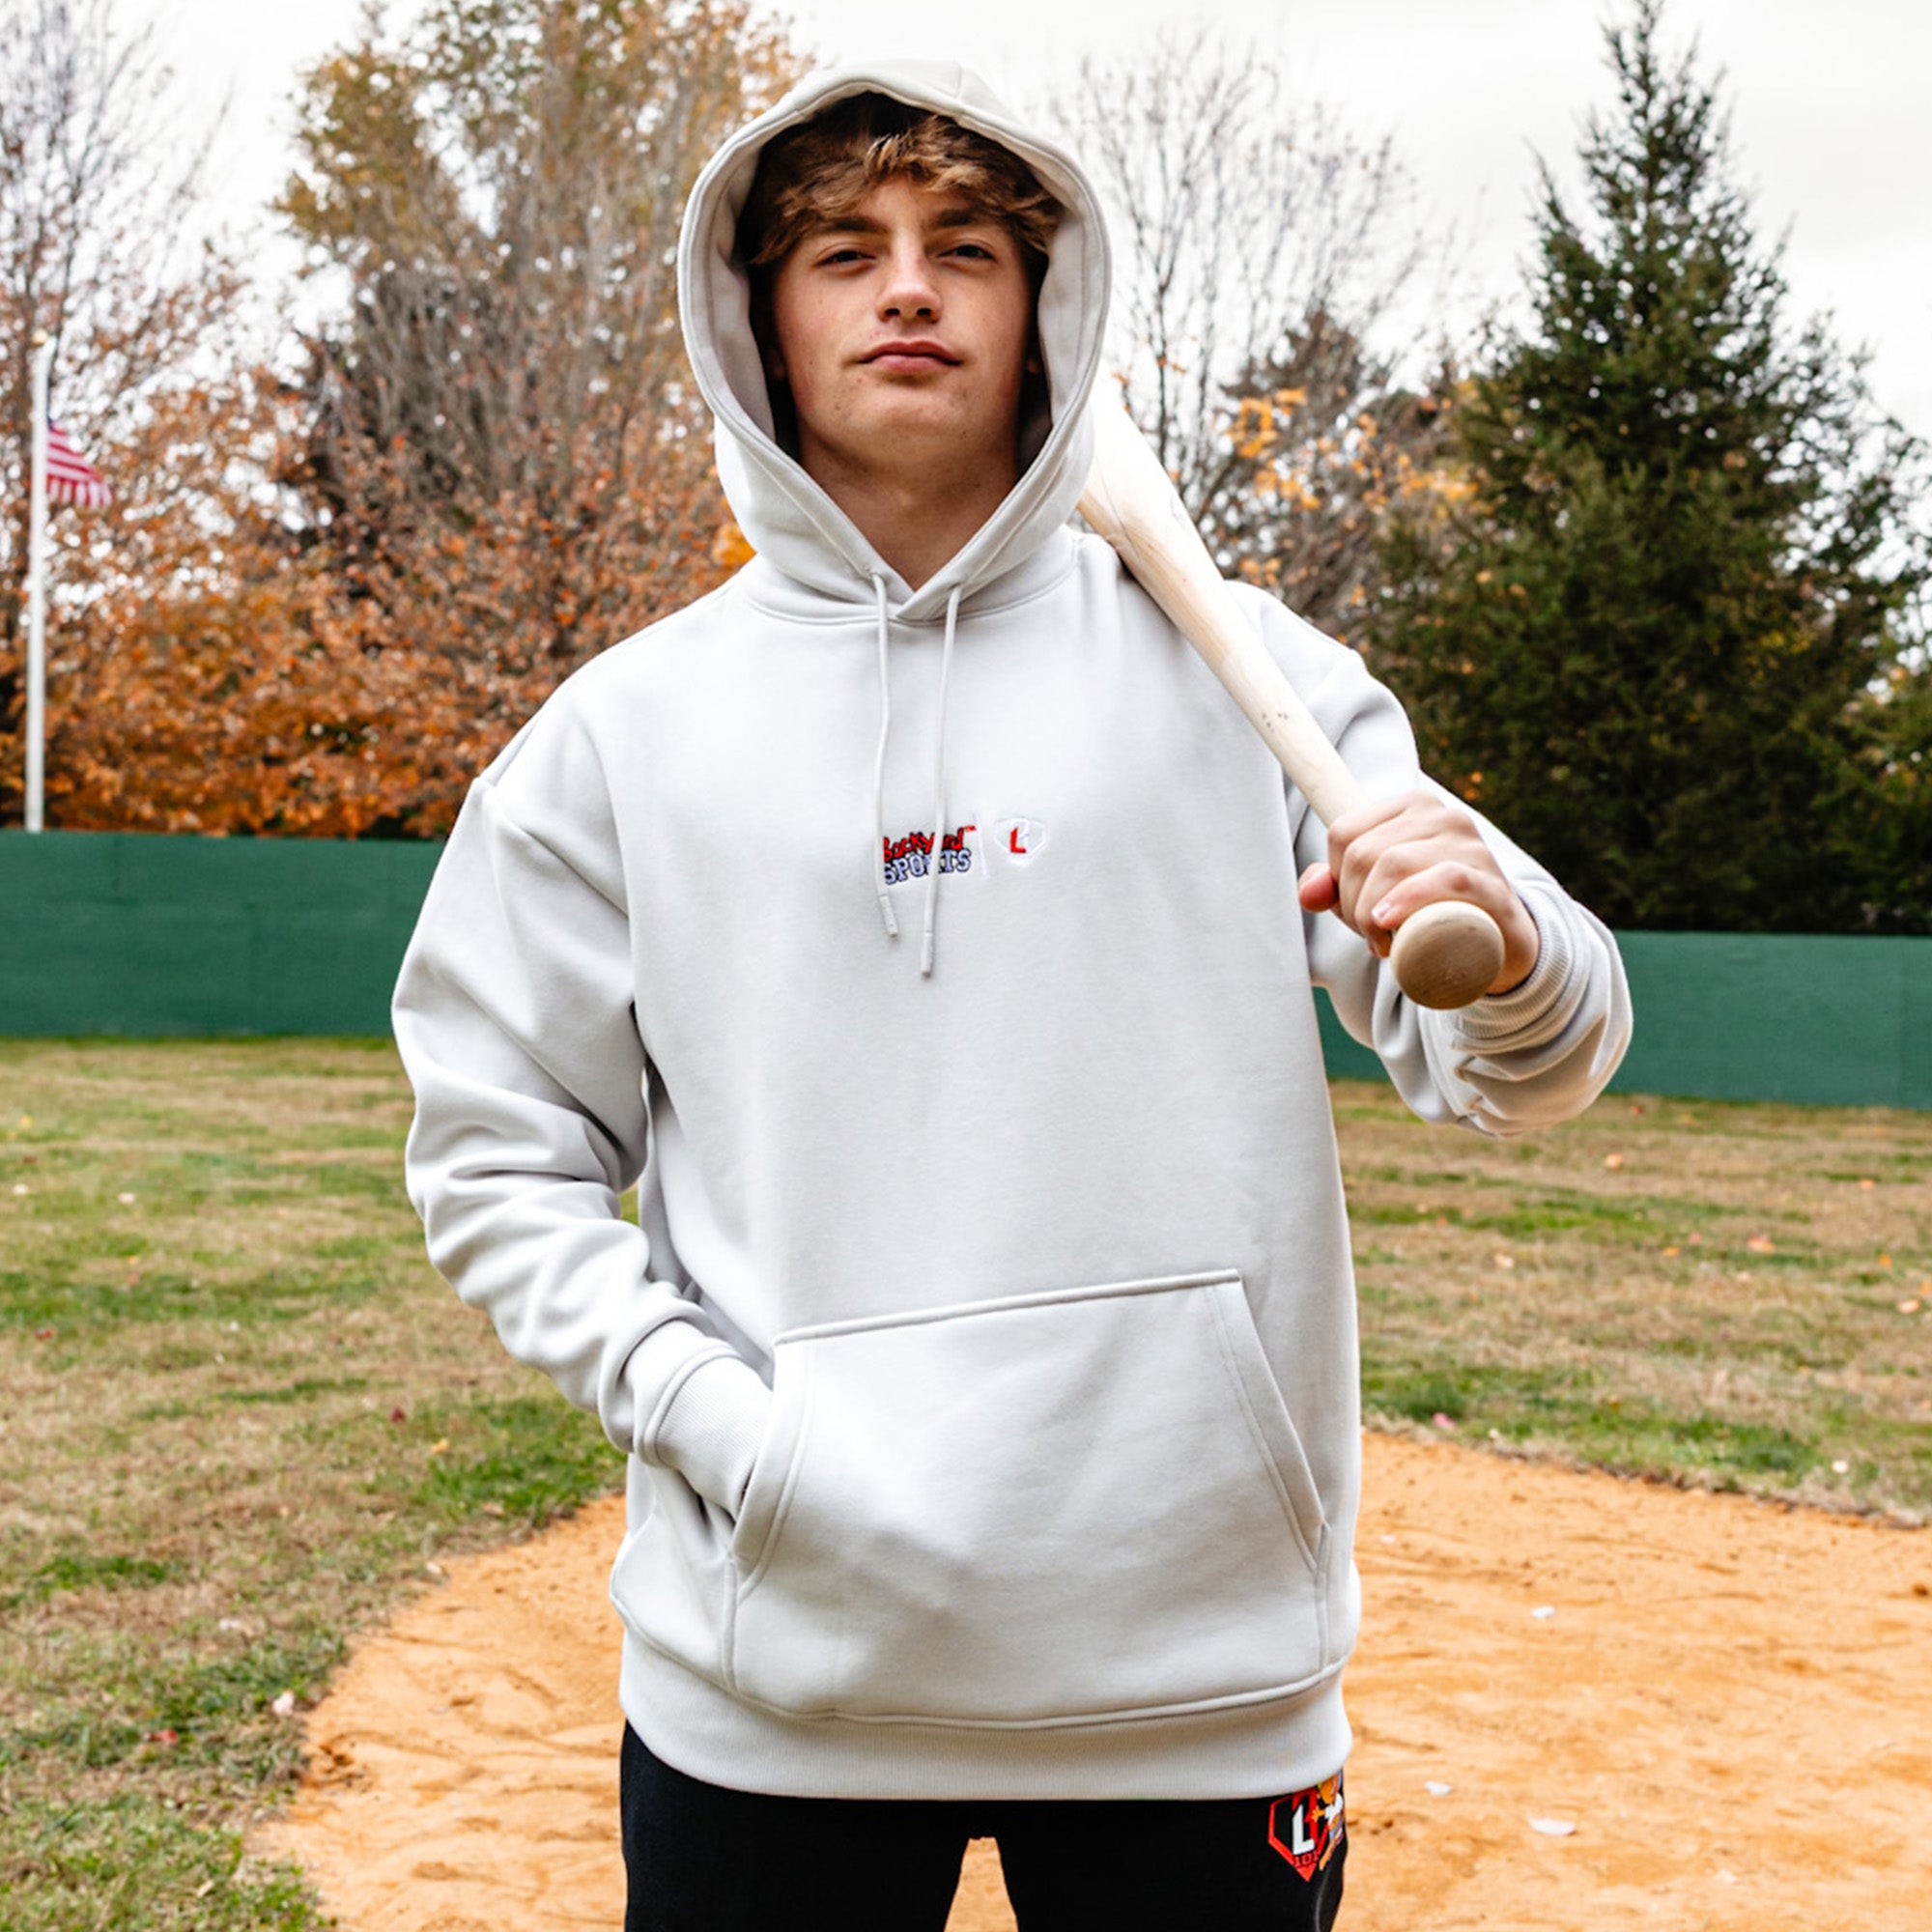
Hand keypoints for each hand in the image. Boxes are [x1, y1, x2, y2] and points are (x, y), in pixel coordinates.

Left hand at [1296, 789, 1539, 995]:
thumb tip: (1309, 893)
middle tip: (1371, 937)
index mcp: (1411, 807)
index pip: (1344, 833)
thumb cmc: (1424, 915)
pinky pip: (1444, 878)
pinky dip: (1409, 899)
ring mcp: (1470, 845)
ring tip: (1383, 943)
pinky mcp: (1490, 881)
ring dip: (1372, 914)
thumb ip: (1333, 890)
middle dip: (1352, 904)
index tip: (1354, 911)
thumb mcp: (1371, 899)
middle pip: (1363, 852)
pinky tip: (1388, 923)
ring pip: (1394, 863)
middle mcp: (1442, 815)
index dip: (1335, 879)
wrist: (1496, 948)